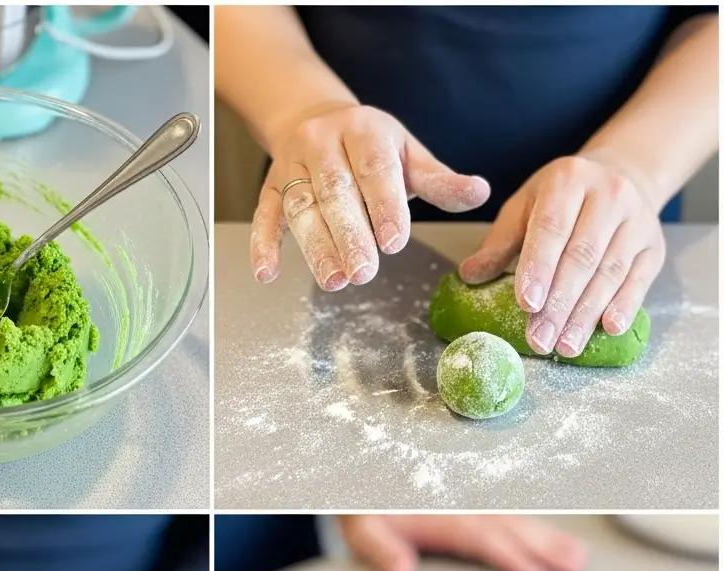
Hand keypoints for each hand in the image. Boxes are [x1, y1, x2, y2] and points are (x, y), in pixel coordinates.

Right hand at [252, 104, 489, 289]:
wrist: (314, 119)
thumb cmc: (370, 148)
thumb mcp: (408, 155)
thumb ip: (439, 181)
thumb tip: (479, 192)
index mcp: (363, 131)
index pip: (374, 170)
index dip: (384, 206)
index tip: (394, 242)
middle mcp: (322, 144)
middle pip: (335, 192)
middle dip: (350, 235)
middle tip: (364, 273)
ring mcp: (291, 167)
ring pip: (301, 208)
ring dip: (315, 247)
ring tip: (334, 281)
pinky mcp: (270, 190)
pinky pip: (264, 217)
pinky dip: (262, 245)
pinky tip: (267, 274)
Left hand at [339, 515, 586, 570]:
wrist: (364, 474)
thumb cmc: (366, 508)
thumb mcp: (362, 529)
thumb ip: (381, 549)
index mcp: (437, 515)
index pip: (478, 536)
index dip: (505, 554)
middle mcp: (461, 507)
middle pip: (507, 527)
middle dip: (542, 546)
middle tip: (574, 564)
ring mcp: (472, 504)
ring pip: (516, 520)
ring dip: (548, 538)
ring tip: (577, 557)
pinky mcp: (475, 504)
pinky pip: (512, 514)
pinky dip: (537, 527)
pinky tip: (559, 541)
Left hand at [459, 154, 664, 357]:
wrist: (621, 176)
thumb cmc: (560, 201)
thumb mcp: (524, 209)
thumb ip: (499, 243)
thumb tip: (469, 274)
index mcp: (568, 181)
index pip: (552, 229)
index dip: (539, 268)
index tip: (526, 305)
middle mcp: (609, 194)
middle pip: (582, 257)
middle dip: (558, 304)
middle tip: (539, 340)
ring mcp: (637, 219)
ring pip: (610, 272)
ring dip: (586, 314)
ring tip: (565, 347)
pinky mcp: (654, 244)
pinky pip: (639, 279)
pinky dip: (625, 305)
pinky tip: (609, 329)